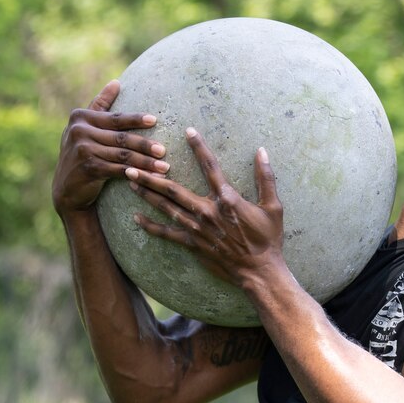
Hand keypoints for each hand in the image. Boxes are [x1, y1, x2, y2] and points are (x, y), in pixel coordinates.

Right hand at [52, 80, 168, 214]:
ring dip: (146, 162)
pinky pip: (118, 170)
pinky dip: (137, 174)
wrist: (67, 189)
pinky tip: (151, 178)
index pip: (115, 118)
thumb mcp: (86, 128)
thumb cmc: (83, 154)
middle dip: (145, 145)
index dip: (135, 119)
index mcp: (81, 117)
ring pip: (122, 155)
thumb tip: (116, 82)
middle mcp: (78, 131)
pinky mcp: (88, 168)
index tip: (155, 120)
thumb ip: (100, 106)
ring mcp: (82, 150)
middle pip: (121, 138)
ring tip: (165, 166)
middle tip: (164, 150)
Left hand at [126, 128, 284, 286]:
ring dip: (147, 194)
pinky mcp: (193, 244)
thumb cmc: (268, 239)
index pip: (210, 166)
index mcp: (227, 198)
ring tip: (130, 182)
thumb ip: (266, 178)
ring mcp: (198, 229)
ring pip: (166, 208)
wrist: (259, 271)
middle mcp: (208, 211)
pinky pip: (168, 234)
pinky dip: (151, 226)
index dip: (199, 147)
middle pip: (173, 189)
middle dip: (151, 176)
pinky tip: (137, 219)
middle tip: (132, 165)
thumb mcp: (273, 207)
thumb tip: (262, 151)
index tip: (188, 131)